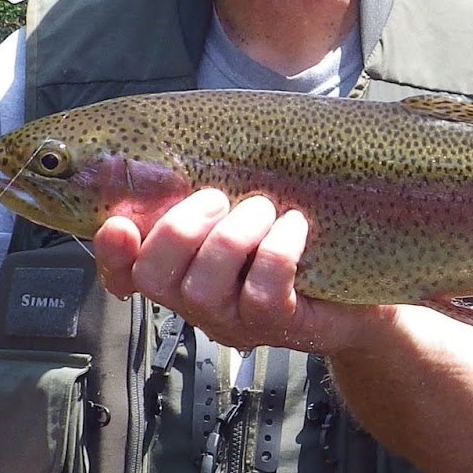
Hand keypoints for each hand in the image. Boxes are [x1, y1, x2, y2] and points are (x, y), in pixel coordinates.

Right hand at [92, 188, 384, 353]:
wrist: (361, 294)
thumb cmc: (296, 241)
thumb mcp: (248, 211)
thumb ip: (210, 189)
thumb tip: (179, 146)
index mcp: (182, 273)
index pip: (124, 273)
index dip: (111, 253)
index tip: (121, 223)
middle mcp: (198, 305)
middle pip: (155, 277)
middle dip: (180, 228)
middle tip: (219, 197)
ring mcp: (237, 323)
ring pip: (204, 288)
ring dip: (233, 236)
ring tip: (264, 208)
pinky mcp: (280, 327)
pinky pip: (262, 292)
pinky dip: (277, 250)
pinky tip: (294, 226)